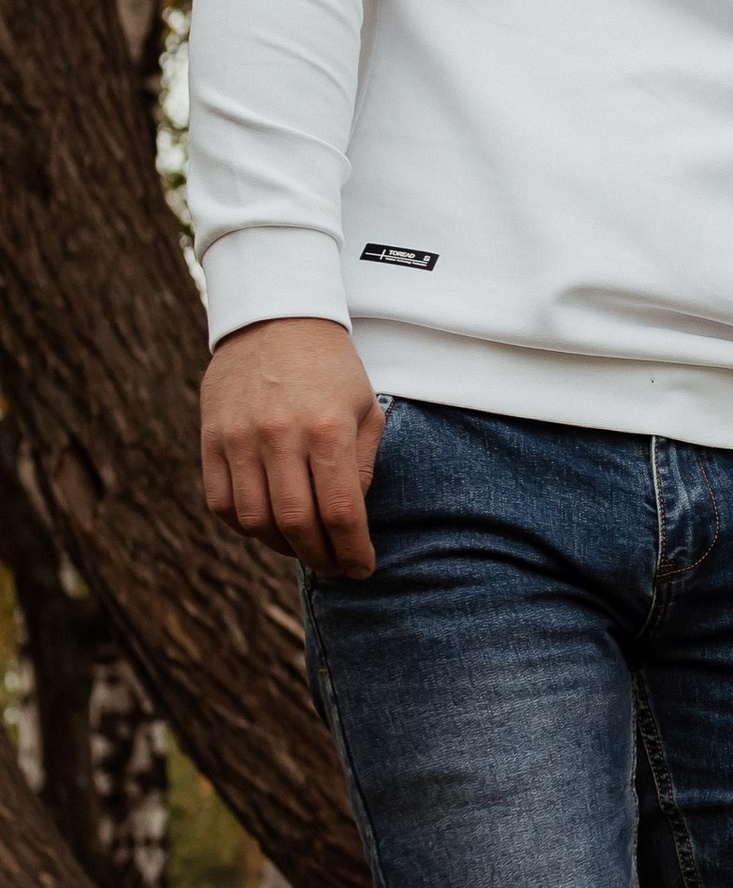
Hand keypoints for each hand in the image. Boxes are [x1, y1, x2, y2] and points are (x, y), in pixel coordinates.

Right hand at [200, 318, 384, 576]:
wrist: (275, 319)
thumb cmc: (331, 369)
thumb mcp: (365, 408)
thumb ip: (362, 466)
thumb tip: (348, 521)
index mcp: (328, 428)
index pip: (341, 511)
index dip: (353, 551)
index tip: (363, 568)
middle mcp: (281, 435)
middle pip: (296, 523)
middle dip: (320, 557)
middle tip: (335, 565)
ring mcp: (239, 437)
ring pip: (254, 520)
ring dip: (281, 546)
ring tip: (303, 545)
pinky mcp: (211, 438)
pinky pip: (221, 502)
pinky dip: (244, 526)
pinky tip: (267, 524)